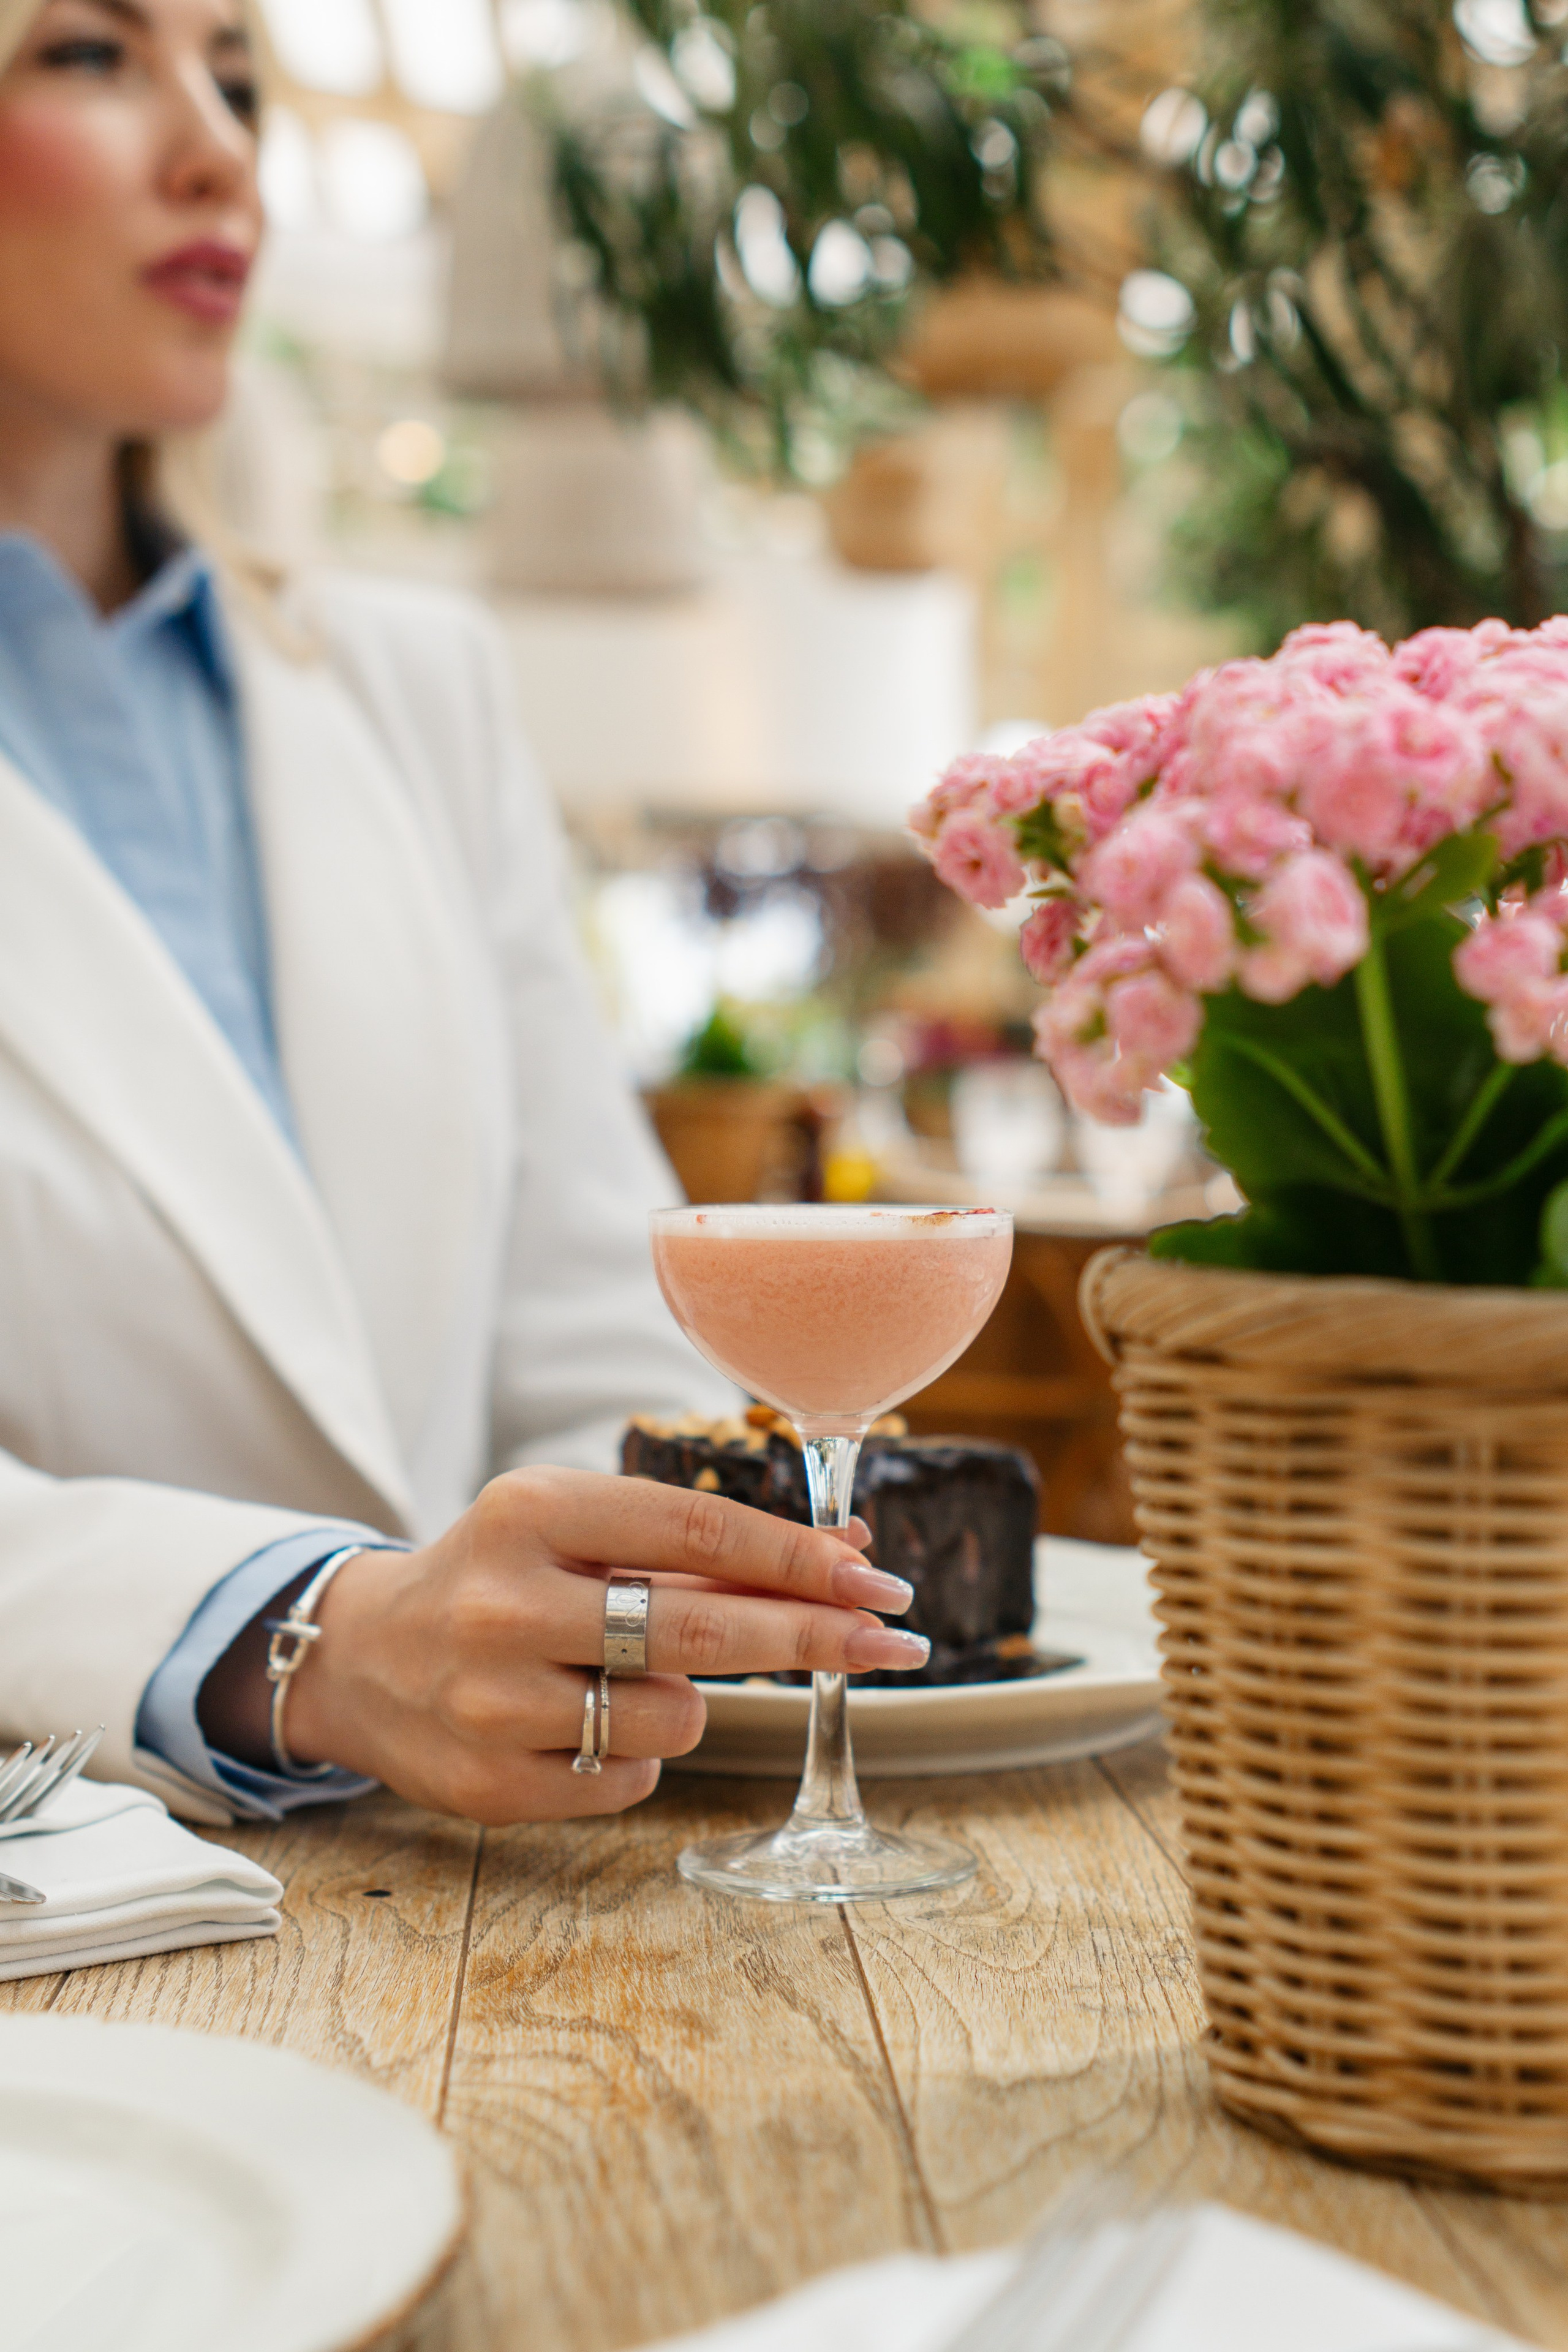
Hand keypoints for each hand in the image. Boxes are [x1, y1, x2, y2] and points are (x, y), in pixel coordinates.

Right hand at [205, 1468, 926, 1824]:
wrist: (361, 1657)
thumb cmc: (500, 1578)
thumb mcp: (579, 1530)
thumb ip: (701, 1545)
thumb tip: (849, 1549)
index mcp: (532, 1513)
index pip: (698, 1533)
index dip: (801, 1559)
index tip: (877, 1577)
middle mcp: (506, 1603)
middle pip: (701, 1629)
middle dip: (816, 1635)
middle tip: (898, 1643)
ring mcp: (492, 1701)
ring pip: (674, 1715)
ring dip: (687, 1700)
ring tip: (622, 1676)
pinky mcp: (487, 1784)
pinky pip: (627, 1778)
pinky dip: (634, 1753)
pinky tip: (580, 1724)